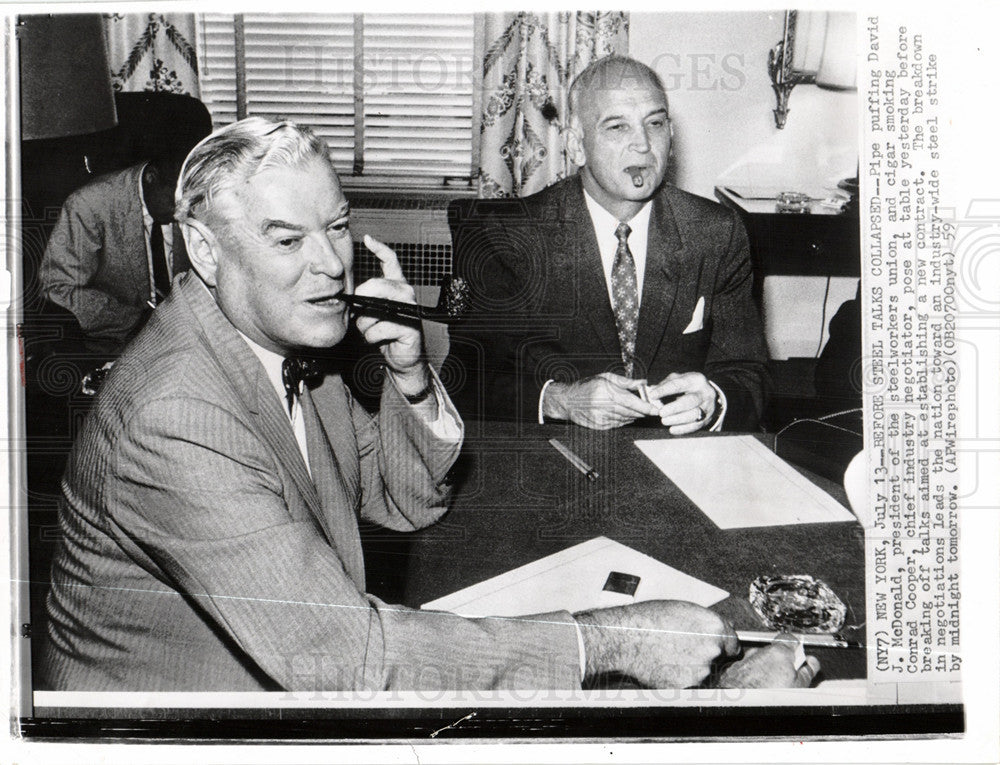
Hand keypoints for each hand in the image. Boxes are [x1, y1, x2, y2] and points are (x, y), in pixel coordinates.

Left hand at [353, 235, 427, 392]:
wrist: (402, 357)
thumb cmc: (385, 333)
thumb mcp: (372, 312)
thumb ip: (364, 300)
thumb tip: (349, 297)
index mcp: (396, 286)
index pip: (391, 261)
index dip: (379, 249)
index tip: (368, 239)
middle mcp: (405, 293)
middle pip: (377, 285)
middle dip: (361, 299)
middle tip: (358, 313)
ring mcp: (410, 309)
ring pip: (374, 309)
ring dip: (366, 325)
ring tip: (373, 331)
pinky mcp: (410, 326)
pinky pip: (379, 329)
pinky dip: (372, 338)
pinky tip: (381, 340)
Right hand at [543, 373, 660, 429]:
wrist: (567, 401)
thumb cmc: (587, 386)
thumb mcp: (605, 378)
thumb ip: (626, 382)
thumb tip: (643, 383)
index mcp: (607, 392)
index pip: (632, 402)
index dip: (646, 407)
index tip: (656, 409)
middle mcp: (604, 406)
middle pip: (631, 412)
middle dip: (643, 411)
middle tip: (651, 408)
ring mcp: (602, 418)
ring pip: (626, 419)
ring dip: (634, 416)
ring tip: (636, 410)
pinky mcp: (600, 426)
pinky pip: (618, 424)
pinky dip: (624, 420)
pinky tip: (624, 414)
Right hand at [575, 600, 738, 687]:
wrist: (625, 638)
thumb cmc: (648, 620)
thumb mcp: (681, 608)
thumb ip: (706, 620)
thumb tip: (720, 627)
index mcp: (714, 627)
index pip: (734, 643)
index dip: (725, 645)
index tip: (720, 648)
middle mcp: (711, 650)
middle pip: (718, 659)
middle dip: (704, 655)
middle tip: (682, 648)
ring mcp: (700, 671)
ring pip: (702, 673)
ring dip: (691, 668)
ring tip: (668, 655)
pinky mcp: (686, 687)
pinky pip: (687, 685)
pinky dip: (678, 679)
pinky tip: (664, 666)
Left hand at [647, 372, 716, 434]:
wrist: (706, 395)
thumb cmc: (687, 386)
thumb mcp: (677, 380)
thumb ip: (664, 385)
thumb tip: (651, 391)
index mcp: (695, 379)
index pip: (678, 384)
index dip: (664, 390)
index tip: (652, 395)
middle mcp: (704, 392)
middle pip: (690, 401)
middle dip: (674, 408)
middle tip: (661, 413)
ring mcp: (708, 406)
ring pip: (693, 415)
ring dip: (677, 419)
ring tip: (664, 421)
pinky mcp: (707, 418)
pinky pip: (695, 426)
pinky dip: (682, 429)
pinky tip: (672, 429)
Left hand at [717, 635, 820, 688]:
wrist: (741, 702)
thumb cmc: (769, 694)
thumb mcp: (799, 686)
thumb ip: (807, 671)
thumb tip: (813, 663)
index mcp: (779, 652)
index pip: (790, 639)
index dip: (796, 649)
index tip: (800, 659)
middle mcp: (760, 651)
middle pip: (775, 652)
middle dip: (781, 663)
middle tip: (787, 679)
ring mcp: (746, 659)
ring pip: (760, 662)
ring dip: (766, 671)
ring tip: (771, 687)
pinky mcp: (735, 669)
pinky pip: (748, 669)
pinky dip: (753, 676)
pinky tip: (757, 688)